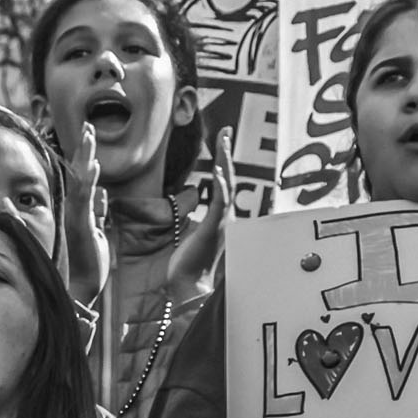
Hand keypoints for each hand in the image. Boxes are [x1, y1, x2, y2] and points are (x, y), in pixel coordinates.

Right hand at [60, 121, 107, 304]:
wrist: (79, 288)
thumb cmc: (87, 263)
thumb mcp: (97, 232)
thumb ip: (98, 214)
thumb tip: (103, 197)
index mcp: (80, 209)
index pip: (82, 177)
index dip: (85, 156)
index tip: (89, 135)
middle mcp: (75, 209)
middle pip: (79, 173)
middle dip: (84, 149)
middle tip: (89, 126)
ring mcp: (76, 216)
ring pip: (80, 181)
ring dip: (85, 157)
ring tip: (90, 135)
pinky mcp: (80, 225)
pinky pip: (83, 199)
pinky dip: (88, 181)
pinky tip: (93, 165)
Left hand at [166, 127, 233, 305]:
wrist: (189, 286)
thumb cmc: (188, 263)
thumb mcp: (191, 233)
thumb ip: (194, 218)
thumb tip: (190, 207)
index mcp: (220, 216)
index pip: (224, 182)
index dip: (224, 160)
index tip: (223, 140)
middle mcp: (225, 217)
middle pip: (229, 178)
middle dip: (226, 153)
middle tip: (227, 131)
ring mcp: (221, 222)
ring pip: (227, 186)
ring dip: (225, 163)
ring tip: (224, 142)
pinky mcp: (213, 229)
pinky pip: (219, 204)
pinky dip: (219, 187)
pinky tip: (217, 172)